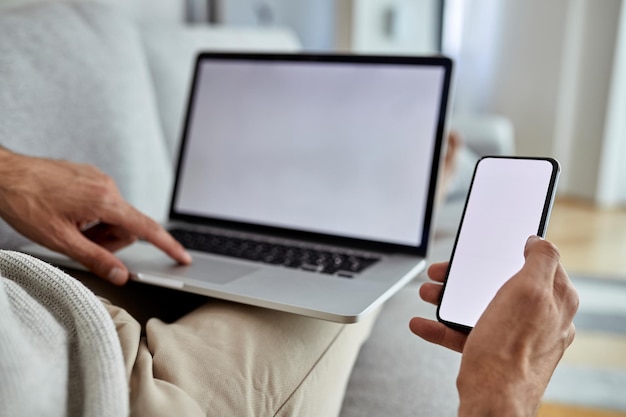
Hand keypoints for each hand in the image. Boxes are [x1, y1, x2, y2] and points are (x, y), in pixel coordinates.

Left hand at [0, 149, 190, 283]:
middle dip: (110, 242)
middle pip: (127, 226)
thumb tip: (120, 274)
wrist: (3, 174)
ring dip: (99, 230)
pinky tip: (68, 216)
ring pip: (114, 215)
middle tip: (82, 245)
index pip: (146, 228)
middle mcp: (107, 186)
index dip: (167, 245)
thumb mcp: (60, 239)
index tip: (182, 257)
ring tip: (70, 229)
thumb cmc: (25, 202)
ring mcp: (98, 179)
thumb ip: (96, 258)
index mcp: (104, 201)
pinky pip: (102, 203)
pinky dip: (92, 217)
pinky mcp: (88, 177)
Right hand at [409, 237, 578, 415]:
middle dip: (468, 276)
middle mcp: (540, 319)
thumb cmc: (510, 351)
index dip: (514, 250)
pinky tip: (424, 323)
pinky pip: (466, 333)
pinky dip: (443, 327)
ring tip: (429, 293)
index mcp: (555, 300)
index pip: (542, 263)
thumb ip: (540, 259)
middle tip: (447, 271)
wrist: (492, 401)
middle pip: (501, 285)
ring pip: (480, 307)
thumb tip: (539, 241)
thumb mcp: (528, 290)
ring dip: (449, 298)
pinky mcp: (495, 354)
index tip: (494, 245)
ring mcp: (516, 338)